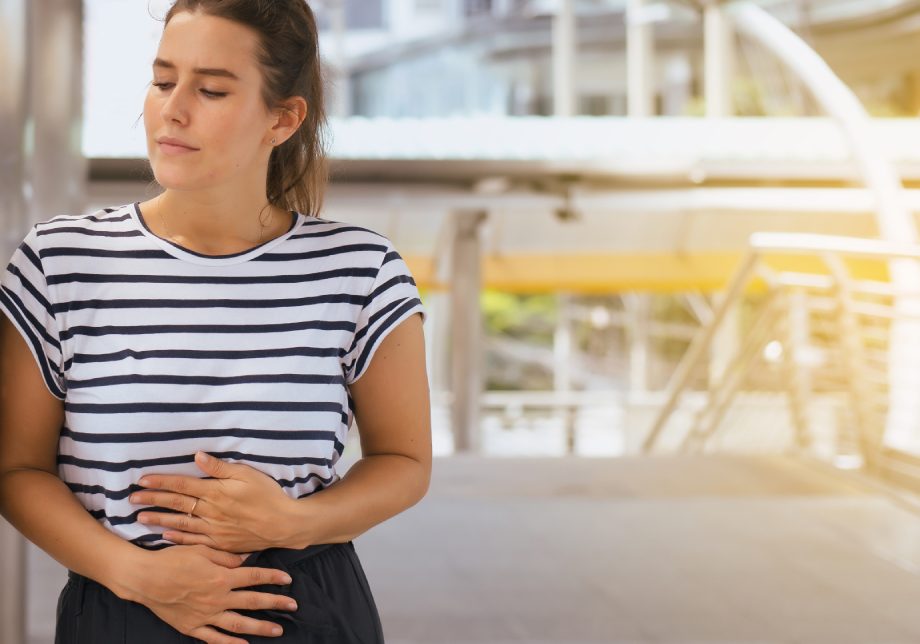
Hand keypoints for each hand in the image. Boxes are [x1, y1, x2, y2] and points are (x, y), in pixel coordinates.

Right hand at [123, 544, 297, 643]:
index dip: (273, 578)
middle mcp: (217, 598)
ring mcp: (205, 615)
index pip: (254, 577)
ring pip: (238, 624)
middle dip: (275, 603)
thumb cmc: (172, 559)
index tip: (288, 579)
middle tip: (293, 605)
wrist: (144, 578)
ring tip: (277, 629)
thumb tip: (248, 558)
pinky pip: (214, 638)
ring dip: (260, 627)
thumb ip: (226, 556)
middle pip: (252, 602)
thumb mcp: (201, 550)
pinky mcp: (192, 627)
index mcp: (221, 577)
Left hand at [129, 451, 300, 552]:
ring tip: (140, 518)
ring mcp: (214, 529)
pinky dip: (177, 538)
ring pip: (180, 524)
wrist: (283, 524)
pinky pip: (193, 541)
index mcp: (216, 492)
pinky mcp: (220, 543)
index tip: (142, 480)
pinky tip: (165, 536)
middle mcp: (210, 511)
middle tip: (131, 499)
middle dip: (152, 500)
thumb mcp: (247, 474)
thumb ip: (220, 467)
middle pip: (176, 504)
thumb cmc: (268, 495)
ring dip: (158, 520)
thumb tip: (198, 455)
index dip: (161, 481)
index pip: (182, 484)